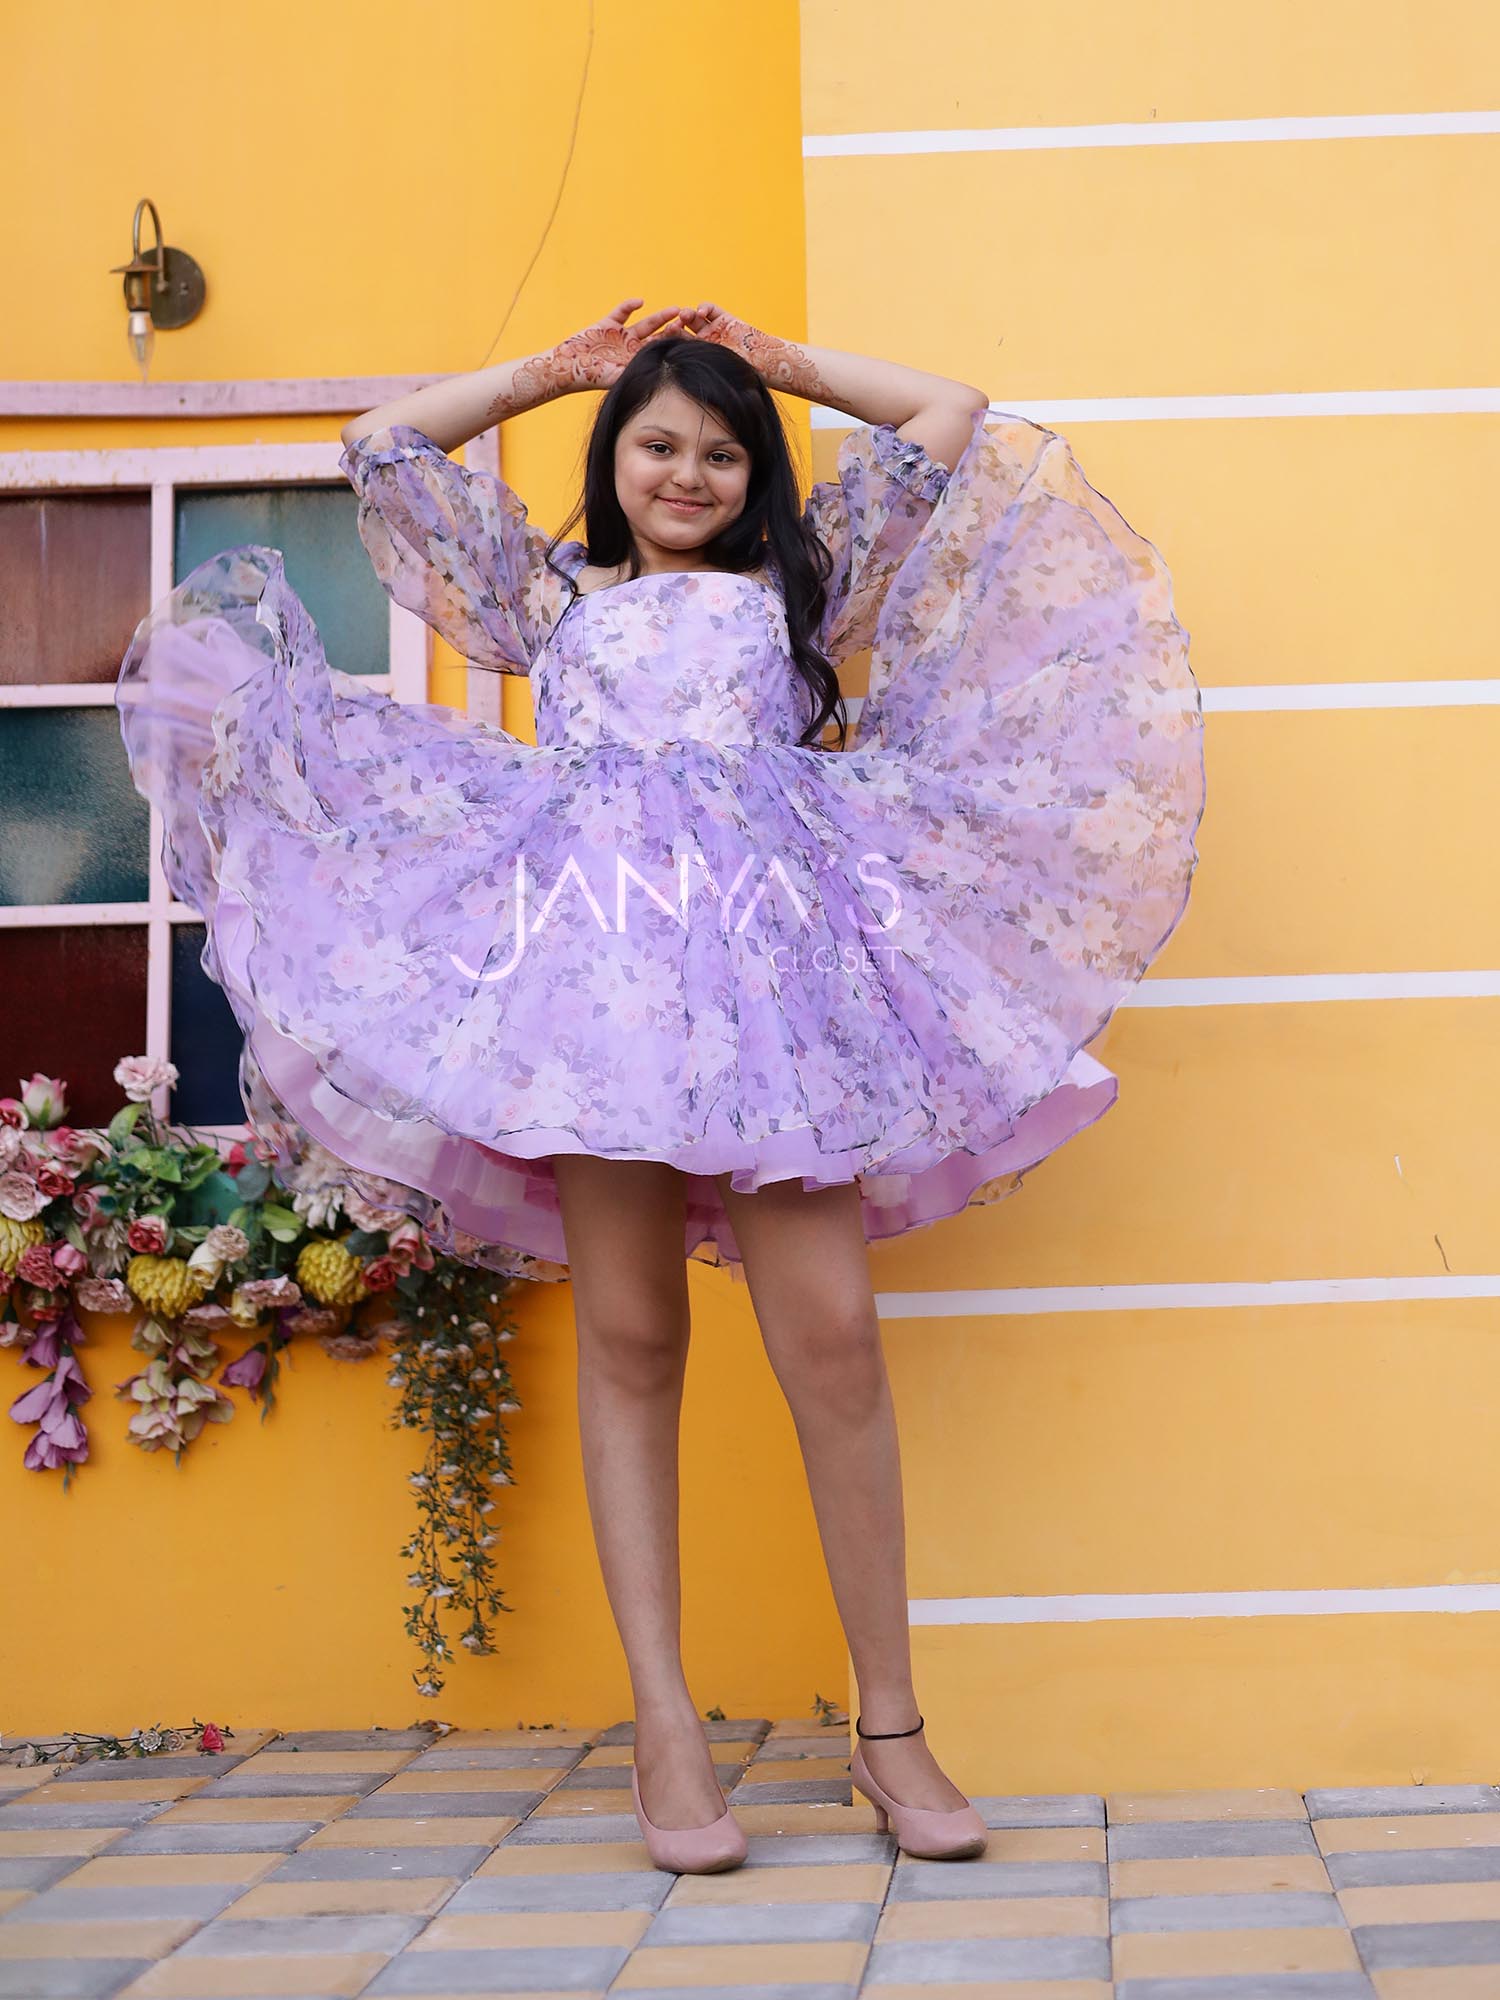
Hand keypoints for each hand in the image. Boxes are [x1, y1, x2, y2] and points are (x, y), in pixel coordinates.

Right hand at [549, 298, 685, 391]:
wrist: (567, 368)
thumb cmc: (591, 377)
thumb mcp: (615, 377)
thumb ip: (632, 372)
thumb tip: (654, 373)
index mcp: (637, 362)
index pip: (660, 353)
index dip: (673, 346)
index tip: (687, 340)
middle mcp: (632, 349)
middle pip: (658, 337)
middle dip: (672, 329)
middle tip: (688, 322)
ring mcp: (621, 336)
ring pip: (645, 324)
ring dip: (660, 317)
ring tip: (675, 310)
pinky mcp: (607, 324)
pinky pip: (621, 312)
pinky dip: (629, 306)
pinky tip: (640, 302)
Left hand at [678, 302, 821, 396]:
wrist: (766, 363)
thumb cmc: (742, 378)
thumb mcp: (715, 381)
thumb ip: (696, 384)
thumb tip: (672, 401)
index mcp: (699, 357)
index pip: (678, 348)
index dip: (669, 343)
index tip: (662, 341)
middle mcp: (704, 342)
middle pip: (683, 330)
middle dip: (676, 327)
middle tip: (671, 327)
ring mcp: (714, 330)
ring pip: (694, 318)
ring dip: (687, 314)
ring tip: (684, 315)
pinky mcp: (725, 318)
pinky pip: (711, 309)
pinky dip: (704, 307)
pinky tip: (700, 311)